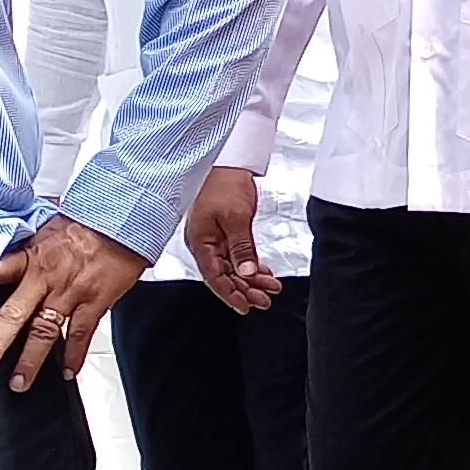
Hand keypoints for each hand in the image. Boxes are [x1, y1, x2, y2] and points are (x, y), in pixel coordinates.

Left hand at [0, 214, 148, 389]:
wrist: (124, 219)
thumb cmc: (86, 221)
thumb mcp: (47, 224)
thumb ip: (27, 240)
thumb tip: (10, 236)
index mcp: (30, 257)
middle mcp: (45, 278)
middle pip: (14, 315)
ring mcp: (70, 293)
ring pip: (45, 332)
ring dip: (30, 360)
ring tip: (19, 384)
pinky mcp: (94, 302)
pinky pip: (81, 334)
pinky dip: (74, 356)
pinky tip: (66, 373)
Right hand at [184, 166, 276, 311]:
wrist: (228, 162)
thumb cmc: (225, 184)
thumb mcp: (237, 218)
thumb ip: (241, 249)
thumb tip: (246, 274)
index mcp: (200, 241)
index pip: (214, 277)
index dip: (230, 294)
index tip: (245, 307)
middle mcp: (204, 242)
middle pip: (224, 275)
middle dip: (245, 290)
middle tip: (265, 300)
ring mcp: (213, 237)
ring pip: (232, 267)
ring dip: (250, 279)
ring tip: (270, 288)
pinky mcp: (223, 232)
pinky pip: (235, 255)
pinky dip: (250, 265)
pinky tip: (263, 273)